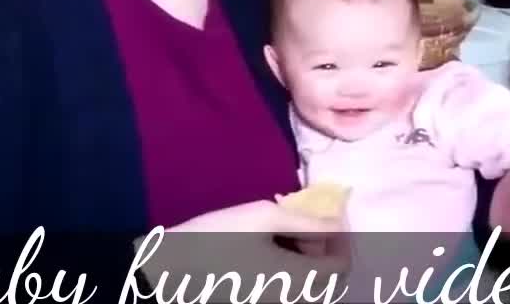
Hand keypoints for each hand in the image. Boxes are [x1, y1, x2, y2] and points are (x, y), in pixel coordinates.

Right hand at [132, 200, 349, 303]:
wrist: (167, 274)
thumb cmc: (216, 240)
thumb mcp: (262, 217)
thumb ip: (307, 220)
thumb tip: (338, 220)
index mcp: (300, 281)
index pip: (341, 266)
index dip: (342, 239)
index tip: (327, 214)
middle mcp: (293, 300)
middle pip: (327, 280)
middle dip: (323, 249)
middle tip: (301, 223)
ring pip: (308, 287)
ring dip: (306, 260)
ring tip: (281, 232)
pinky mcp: (258, 303)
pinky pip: (288, 290)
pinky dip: (289, 271)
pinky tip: (266, 250)